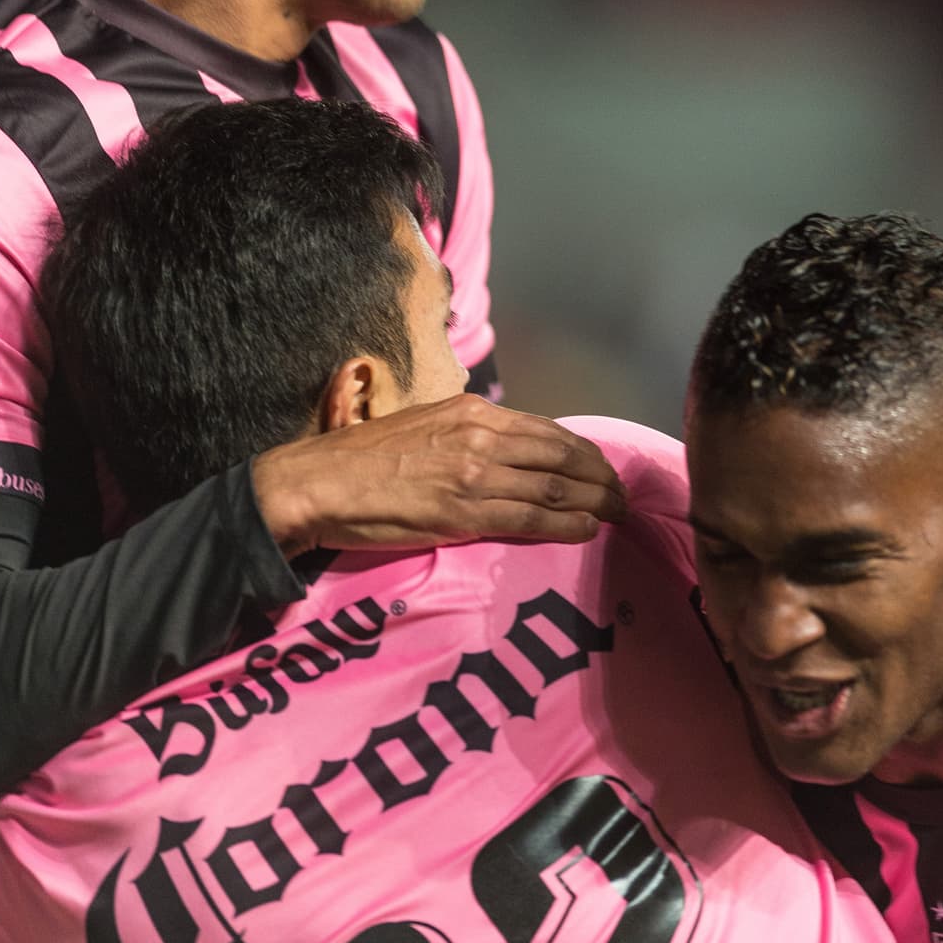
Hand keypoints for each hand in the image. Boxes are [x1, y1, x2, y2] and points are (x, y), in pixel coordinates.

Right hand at [252, 396, 625, 555]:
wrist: (320, 483)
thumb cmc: (362, 459)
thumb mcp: (423, 425)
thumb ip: (464, 434)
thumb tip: (499, 451)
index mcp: (472, 411)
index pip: (546, 430)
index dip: (583, 453)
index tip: (601, 469)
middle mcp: (482, 435)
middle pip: (563, 456)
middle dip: (601, 477)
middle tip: (622, 496)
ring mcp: (476, 473)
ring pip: (556, 486)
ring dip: (595, 503)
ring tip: (616, 515)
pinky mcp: (466, 512)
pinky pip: (532, 518)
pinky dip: (567, 525)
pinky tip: (587, 531)